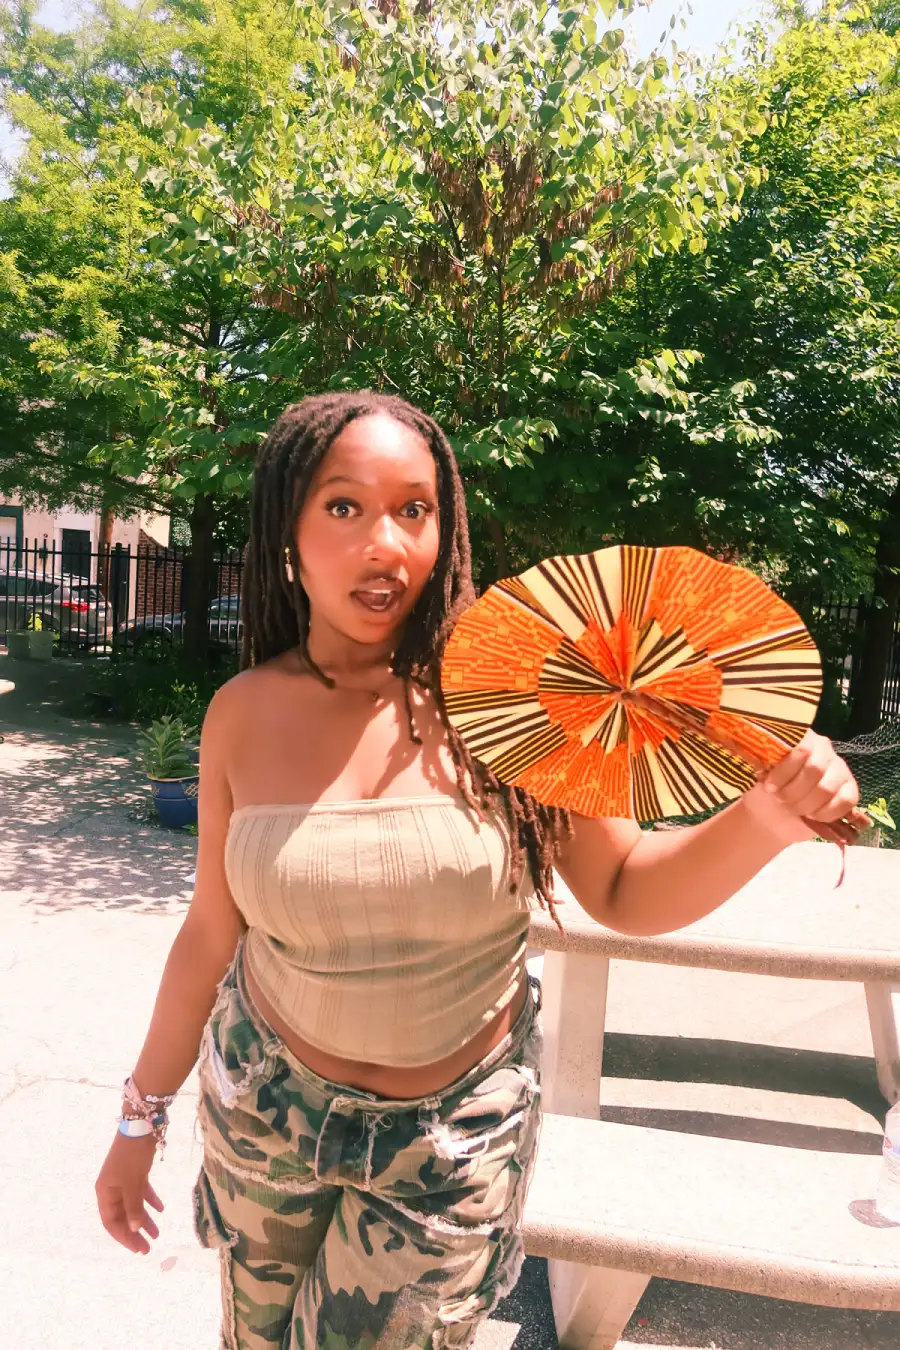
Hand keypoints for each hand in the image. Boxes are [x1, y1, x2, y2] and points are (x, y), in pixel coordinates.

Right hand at [96, 1131, 163, 1253]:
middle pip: (122, 1216)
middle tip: (148, 1248)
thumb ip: (133, 1207)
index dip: (124, 1237)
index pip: (111, 1222)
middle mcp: (112, 1188)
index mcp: (104, 1192)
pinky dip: (150, 1200)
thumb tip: (135, 1229)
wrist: (141, 1124)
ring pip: (133, 1205)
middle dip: (135, 1233)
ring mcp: (123, 1179)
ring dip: (145, 1219)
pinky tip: (161, 1209)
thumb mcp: (133, 1183)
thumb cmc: (132, 1156)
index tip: (138, 1249)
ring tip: (158, 1234)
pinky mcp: (135, 1171)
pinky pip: (141, 1191)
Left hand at [753, 730, 862, 836]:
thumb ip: (766, 764)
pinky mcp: (850, 787)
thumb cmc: (772, 782)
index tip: (769, 787)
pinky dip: (826, 813)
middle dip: (793, 791)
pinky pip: (846, 800)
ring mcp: (840, 768)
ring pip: (827, 788)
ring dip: (806, 804)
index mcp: (803, 739)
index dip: (784, 772)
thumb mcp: (764, 769)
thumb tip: (763, 770)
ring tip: (793, 809)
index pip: (801, 750)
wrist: (781, 803)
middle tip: (781, 801)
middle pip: (814, 769)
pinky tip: (812, 815)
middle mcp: (824, 749)